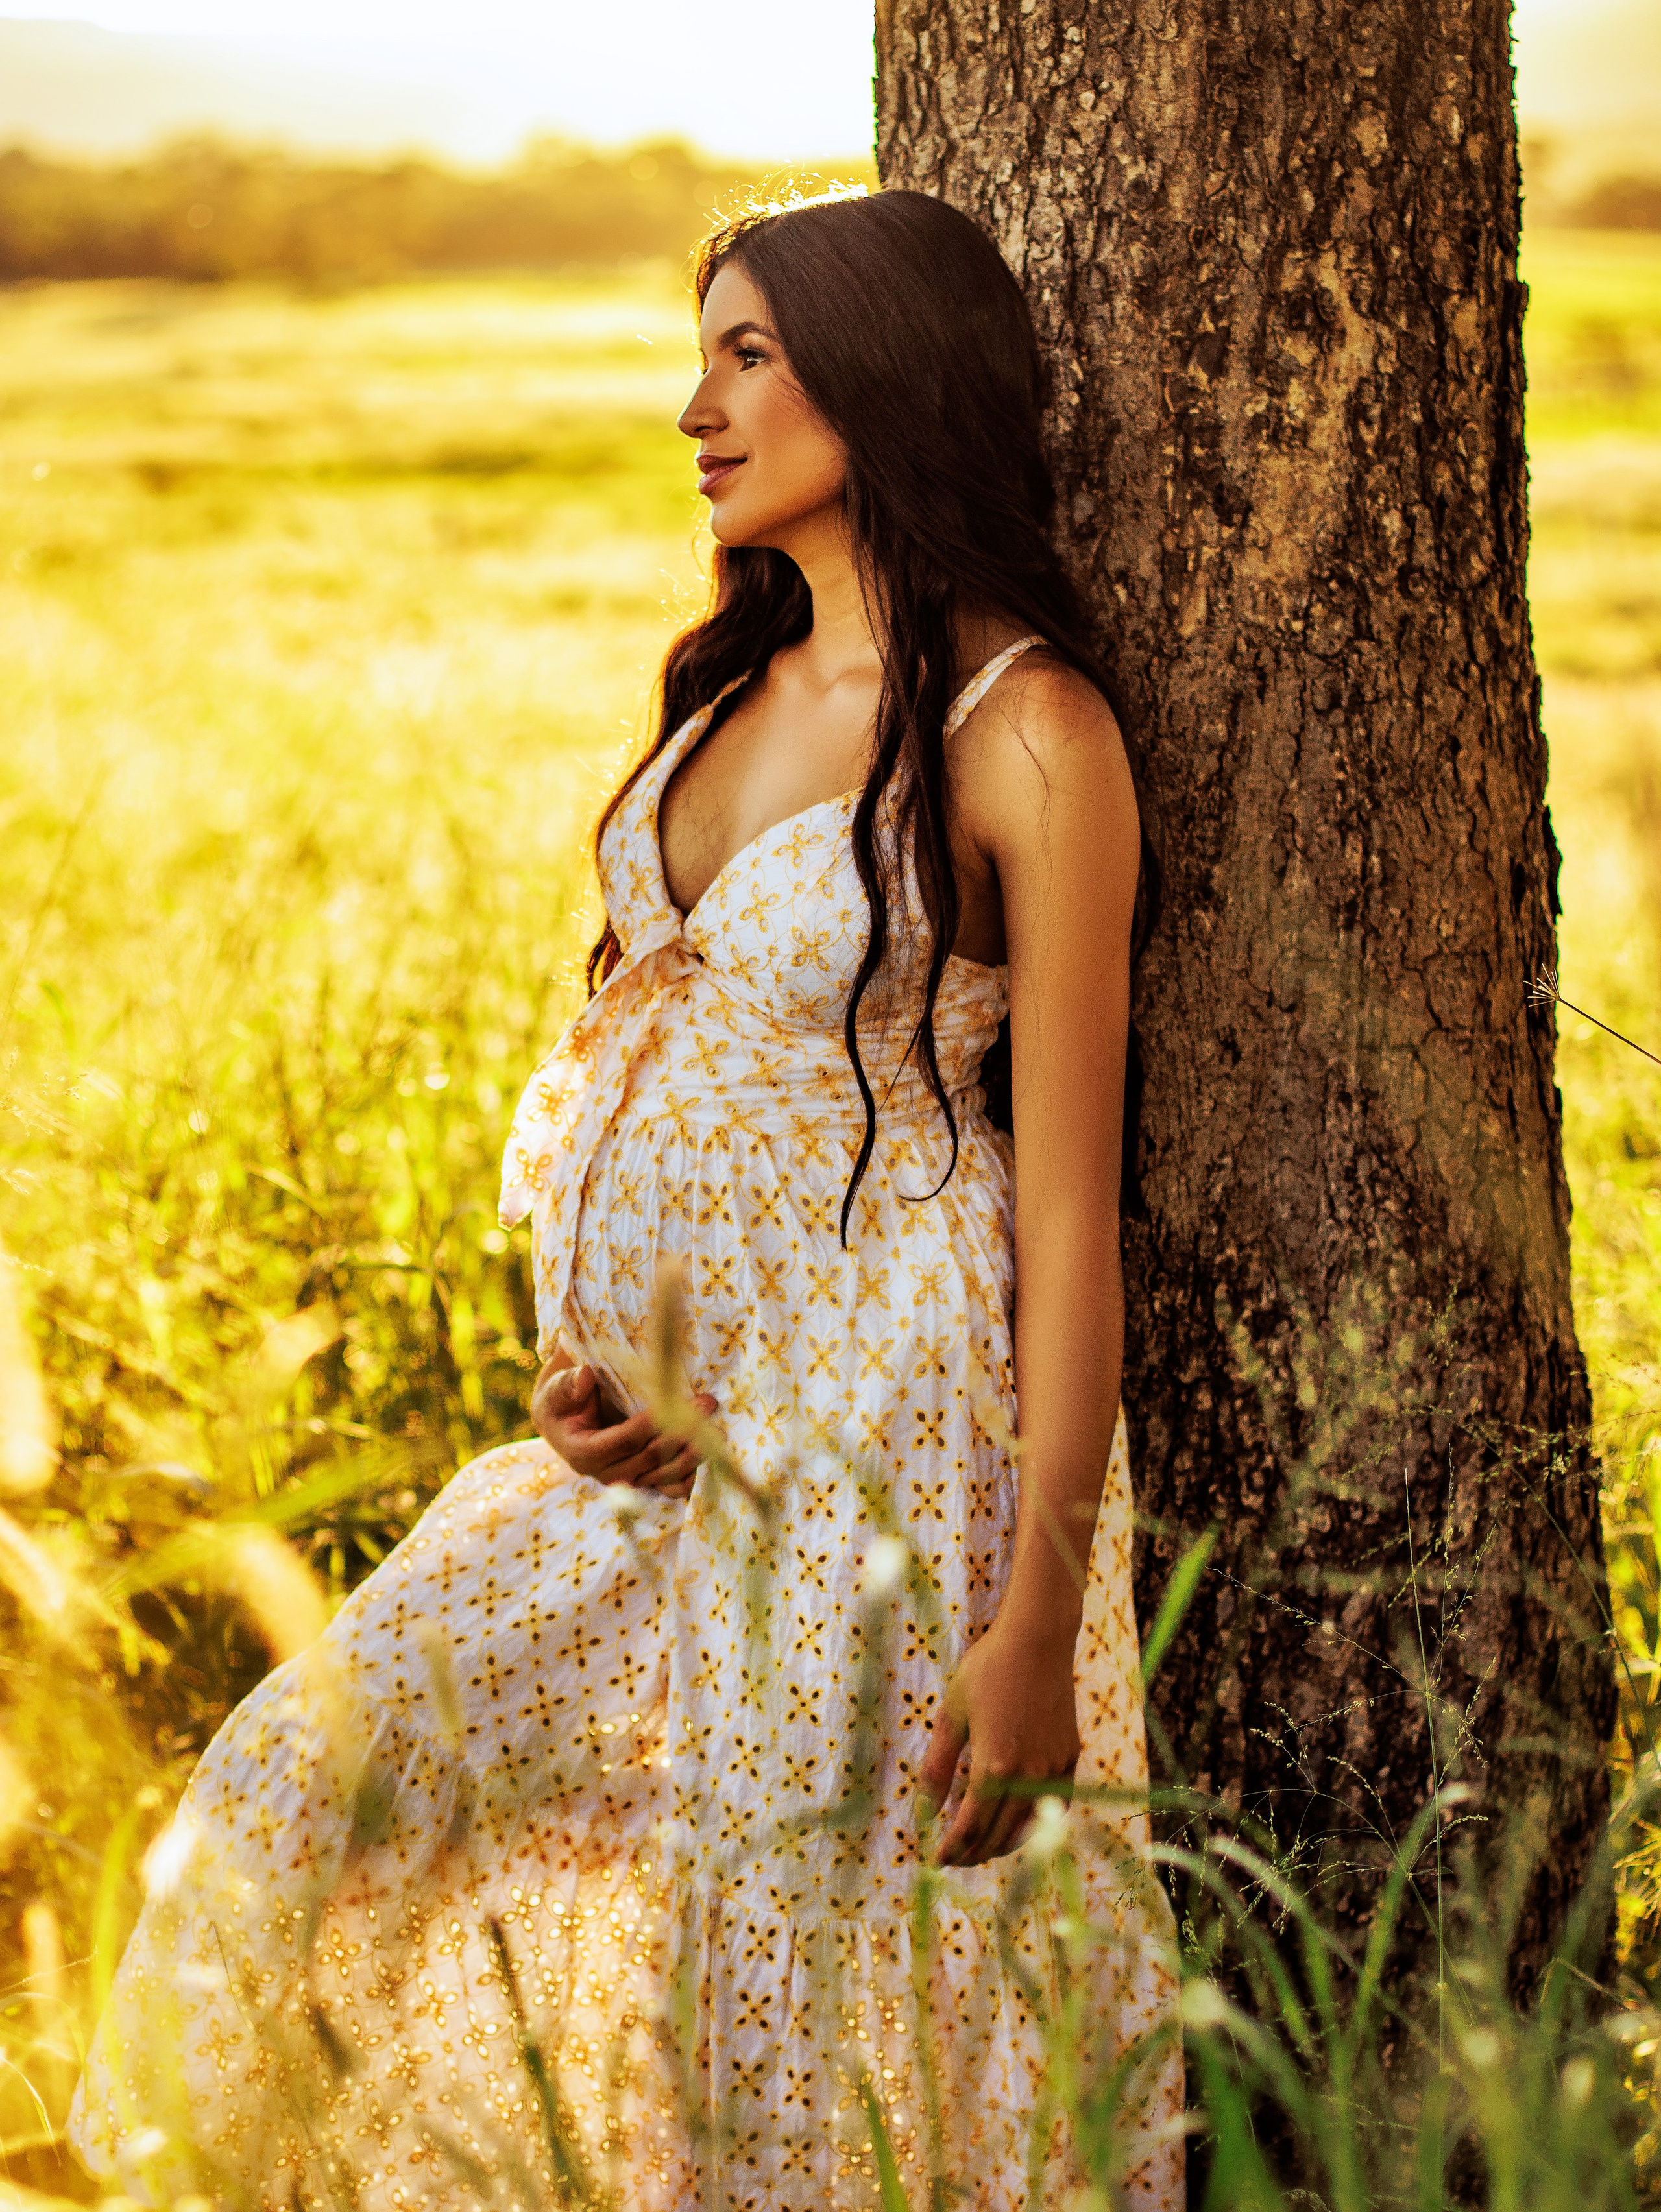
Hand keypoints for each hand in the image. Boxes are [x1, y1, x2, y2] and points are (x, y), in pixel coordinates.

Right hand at [530, 1355, 712, 1499]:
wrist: (565, 1424)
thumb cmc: (563, 1402)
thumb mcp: (558, 1390)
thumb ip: (569, 1385)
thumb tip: (586, 1376)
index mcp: (582, 1452)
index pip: (624, 1439)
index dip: (652, 1422)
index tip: (678, 1401)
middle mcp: (605, 1473)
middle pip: (649, 1458)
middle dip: (681, 1431)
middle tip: (708, 1405)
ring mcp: (625, 1481)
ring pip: (663, 1475)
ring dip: (693, 1456)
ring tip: (718, 1432)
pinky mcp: (640, 1483)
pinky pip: (667, 1487)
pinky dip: (689, 1478)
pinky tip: (709, 1461)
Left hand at [916, 1612, 1079, 1865]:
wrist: (1038, 1639)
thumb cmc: (987, 1671)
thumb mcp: (951, 1717)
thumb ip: (937, 1770)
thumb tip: (923, 1814)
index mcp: (995, 1767)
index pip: (971, 1829)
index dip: (952, 1850)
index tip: (935, 1859)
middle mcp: (1029, 1775)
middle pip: (1000, 1836)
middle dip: (974, 1854)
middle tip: (954, 1857)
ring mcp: (1054, 1769)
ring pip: (1029, 1827)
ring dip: (1003, 1845)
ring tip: (980, 1847)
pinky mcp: (1071, 1758)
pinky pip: (1054, 1807)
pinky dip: (1033, 1824)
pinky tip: (1017, 1823)